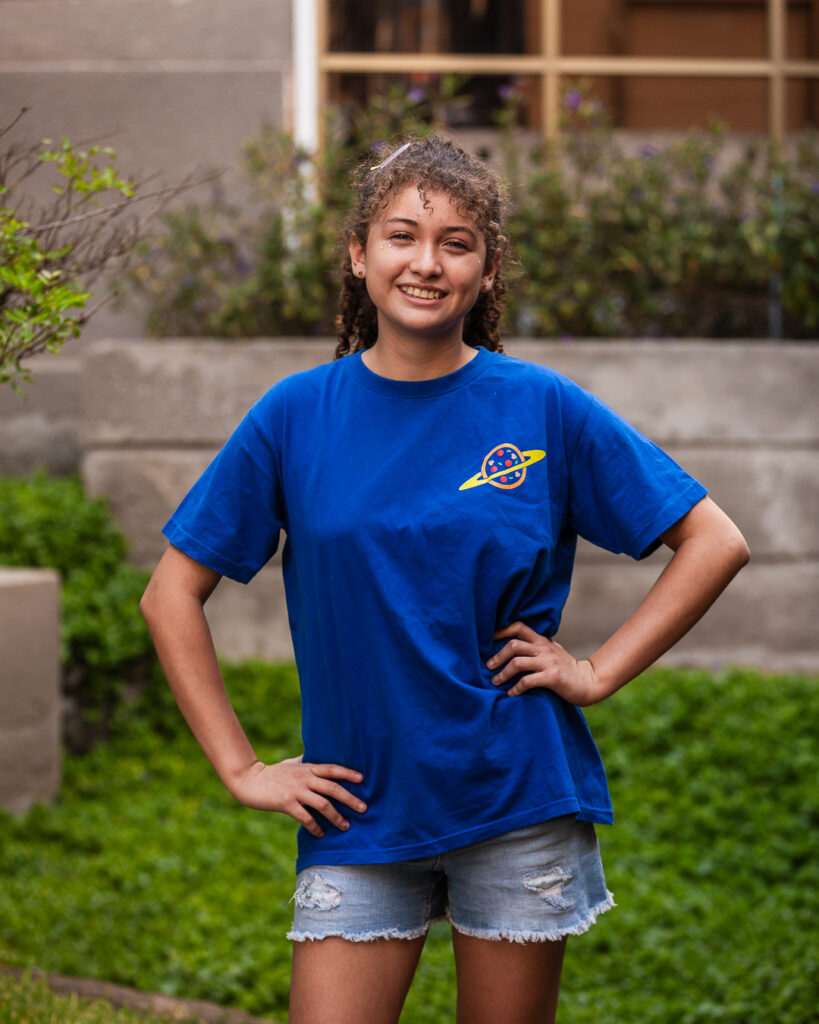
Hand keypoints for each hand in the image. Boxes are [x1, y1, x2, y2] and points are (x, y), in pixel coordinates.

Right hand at [228, 756, 366, 837]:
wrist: (250, 780)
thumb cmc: (272, 773)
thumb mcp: (291, 763)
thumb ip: (305, 762)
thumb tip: (316, 758)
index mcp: (307, 767)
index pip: (332, 769)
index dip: (348, 773)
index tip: (362, 779)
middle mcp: (305, 778)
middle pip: (333, 788)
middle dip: (350, 798)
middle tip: (364, 808)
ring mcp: (296, 791)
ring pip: (322, 804)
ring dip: (336, 817)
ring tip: (346, 826)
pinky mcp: (286, 803)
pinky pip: (306, 818)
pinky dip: (315, 827)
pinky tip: (321, 834)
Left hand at [487, 621, 601, 705]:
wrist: (589, 682)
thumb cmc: (567, 668)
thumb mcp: (553, 651)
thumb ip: (537, 647)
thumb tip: (514, 646)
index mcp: (543, 641)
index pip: (519, 627)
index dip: (502, 631)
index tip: (489, 640)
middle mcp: (544, 649)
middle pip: (513, 645)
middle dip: (497, 656)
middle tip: (488, 666)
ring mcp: (548, 662)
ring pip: (517, 663)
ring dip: (503, 673)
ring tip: (495, 681)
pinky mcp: (552, 677)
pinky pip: (527, 681)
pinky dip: (516, 688)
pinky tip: (511, 693)